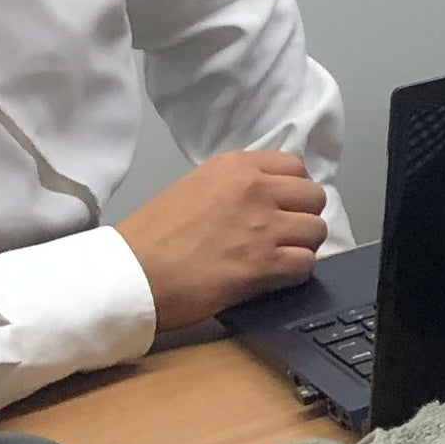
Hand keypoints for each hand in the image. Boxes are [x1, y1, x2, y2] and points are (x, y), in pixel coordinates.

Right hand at [120, 152, 329, 329]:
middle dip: (302, 217)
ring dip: (302, 246)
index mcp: (236, 166)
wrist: (128, 275)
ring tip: (278, 257)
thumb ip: (234, 186)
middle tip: (282, 234)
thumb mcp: (194, 188)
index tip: (281, 207)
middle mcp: (255, 189)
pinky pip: (306, 264)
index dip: (291, 191)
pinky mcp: (264, 264)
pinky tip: (274, 277)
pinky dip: (295, 273)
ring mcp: (263, 226)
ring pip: (316, 231)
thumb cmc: (150, 237)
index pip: (295, 167)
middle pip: (313, 197)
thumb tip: (266, 196)